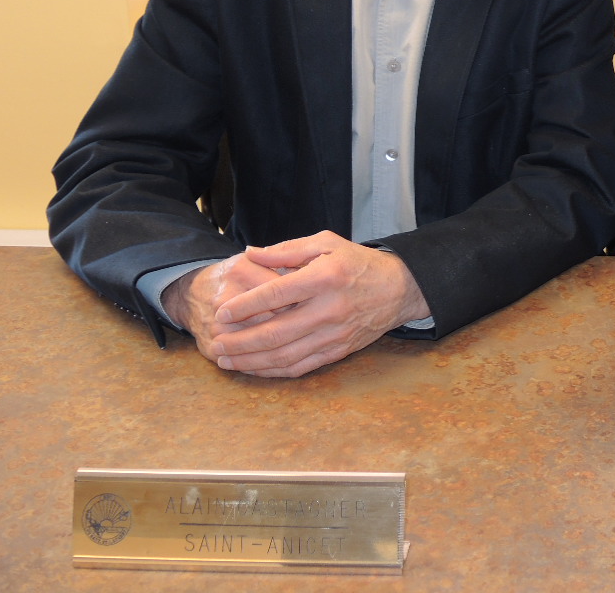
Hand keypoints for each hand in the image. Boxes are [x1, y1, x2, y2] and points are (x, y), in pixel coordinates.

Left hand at [178, 231, 430, 377]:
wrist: (399, 289)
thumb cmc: (358, 262)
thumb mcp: (326, 243)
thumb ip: (286, 250)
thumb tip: (251, 254)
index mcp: (324, 277)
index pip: (276, 294)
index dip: (245, 305)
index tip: (221, 313)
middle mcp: (330, 308)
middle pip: (276, 332)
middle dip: (240, 341)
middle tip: (215, 342)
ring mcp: (335, 334)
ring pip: (285, 355)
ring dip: (251, 360)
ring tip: (226, 359)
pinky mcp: (339, 350)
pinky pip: (301, 367)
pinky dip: (273, 371)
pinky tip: (254, 368)